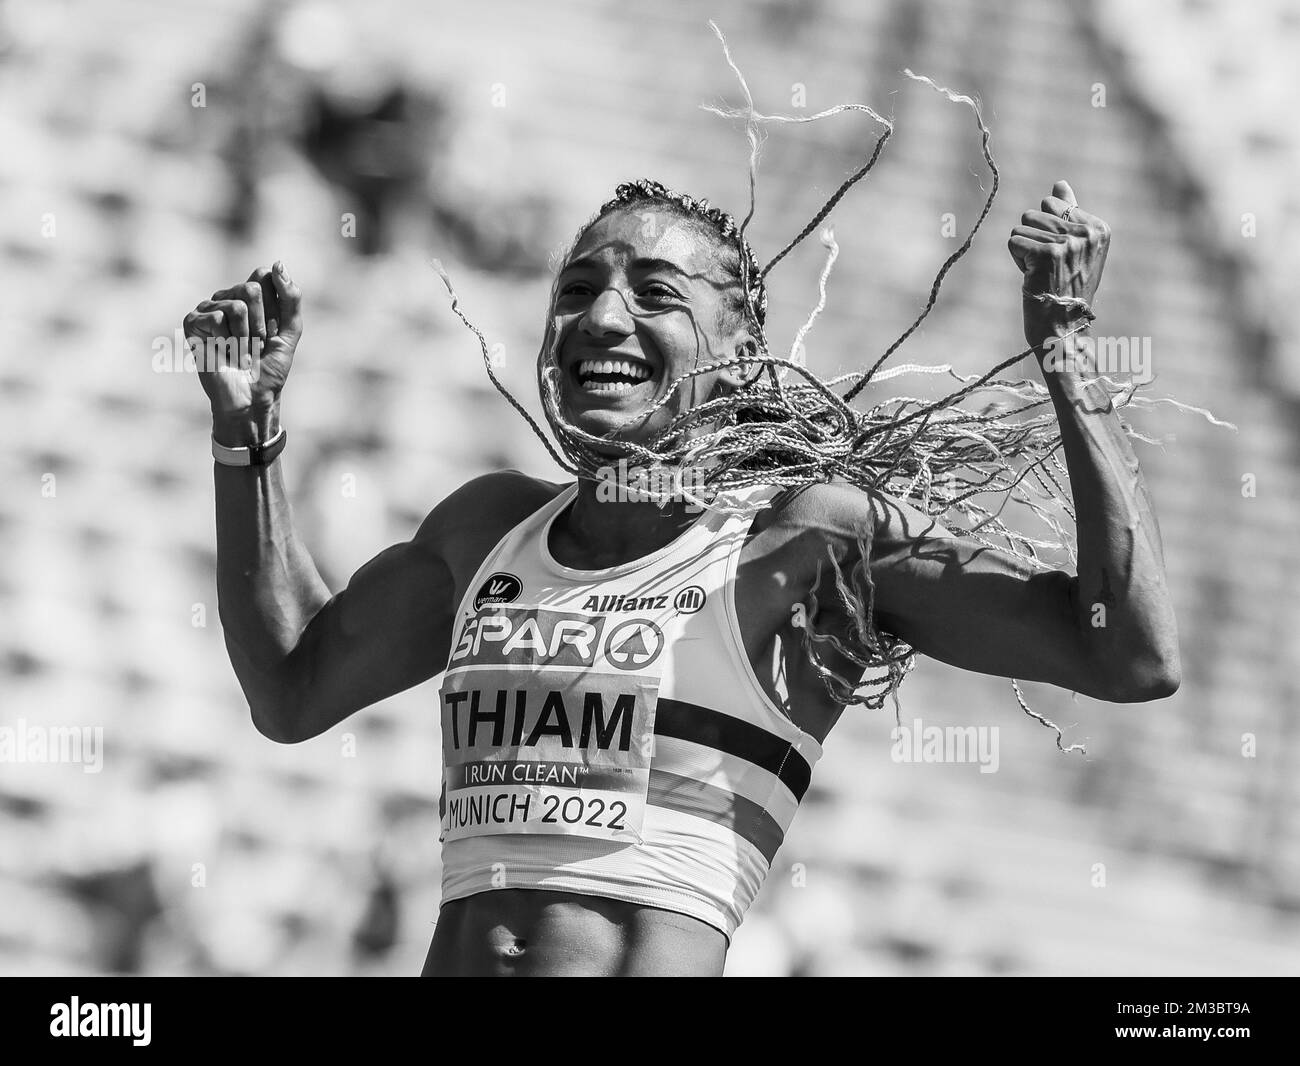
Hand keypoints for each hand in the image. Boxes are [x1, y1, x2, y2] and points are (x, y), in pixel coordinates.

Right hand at [183, 262, 301, 422]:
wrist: (252, 398)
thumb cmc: (270, 368)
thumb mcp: (291, 331)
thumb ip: (291, 297)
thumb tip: (276, 264)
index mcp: (251, 297)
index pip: (264, 277)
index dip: (274, 308)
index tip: (273, 331)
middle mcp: (228, 297)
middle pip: (252, 290)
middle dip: (262, 324)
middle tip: (255, 345)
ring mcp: (209, 308)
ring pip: (236, 306)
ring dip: (245, 337)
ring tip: (239, 351)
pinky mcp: (193, 322)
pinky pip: (217, 317)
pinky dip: (226, 341)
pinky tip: (222, 353)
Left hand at [1008, 180, 1109, 347]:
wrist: (1063, 329)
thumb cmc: (1066, 291)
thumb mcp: (1075, 250)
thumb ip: (1069, 214)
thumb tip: (1059, 184)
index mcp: (1099, 228)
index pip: (1053, 204)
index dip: (1047, 231)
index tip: (1060, 258)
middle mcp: (1087, 232)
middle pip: (1035, 212)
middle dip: (1033, 238)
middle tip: (1048, 266)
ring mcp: (1068, 242)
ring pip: (1022, 226)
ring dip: (1024, 250)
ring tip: (1041, 272)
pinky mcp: (1046, 253)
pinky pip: (1014, 240)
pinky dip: (1017, 259)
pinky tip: (1032, 276)